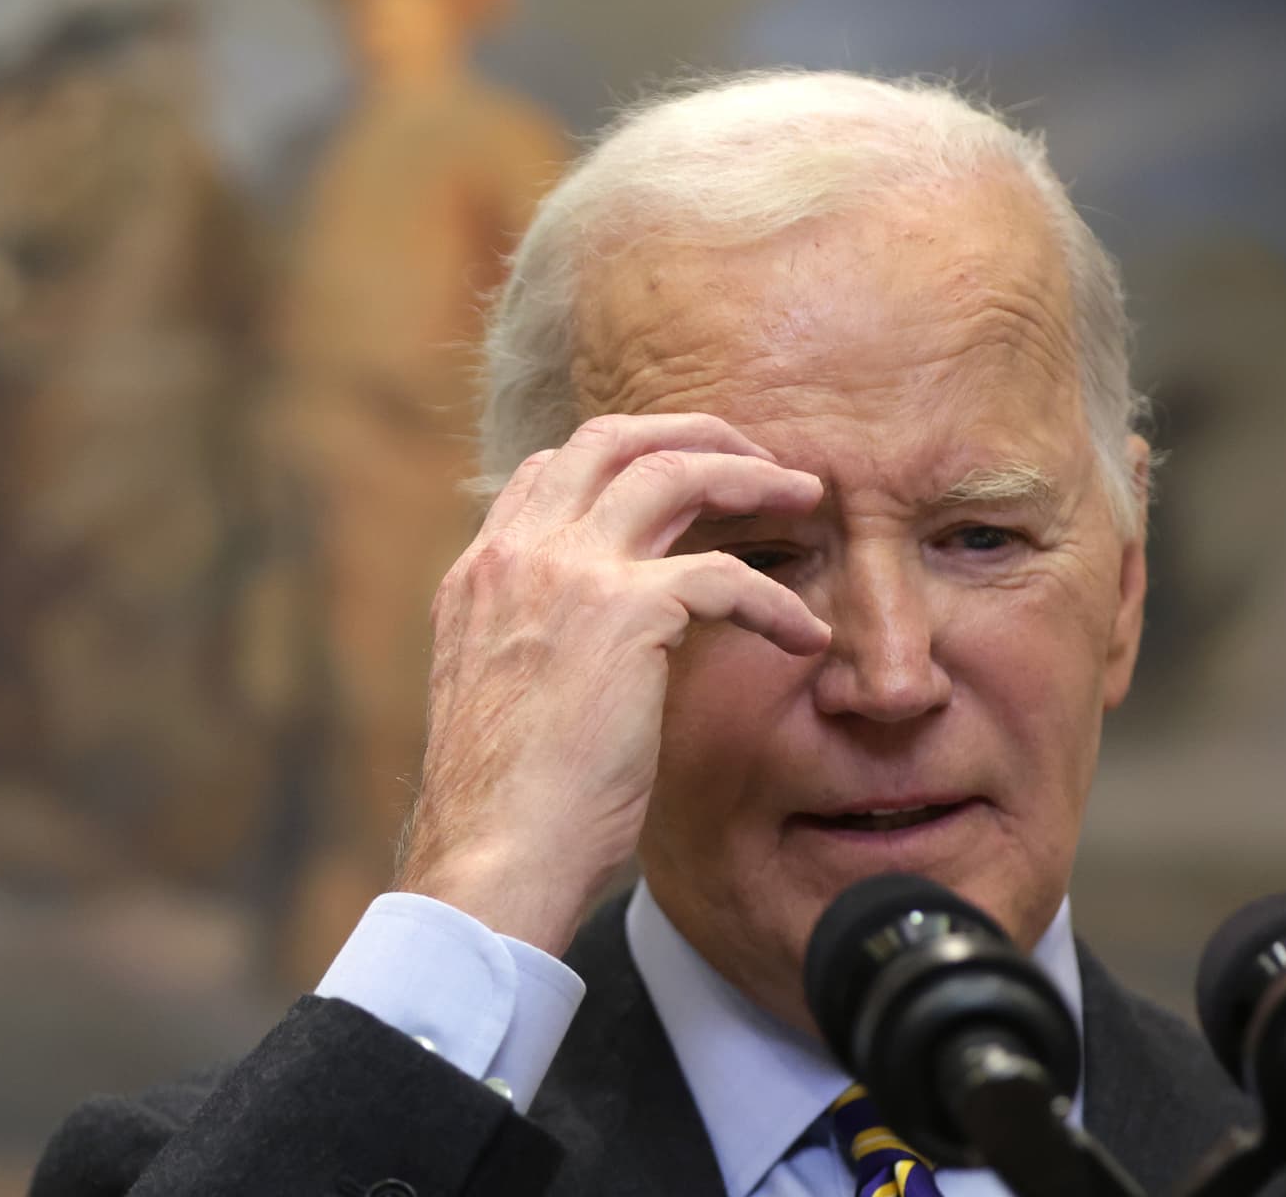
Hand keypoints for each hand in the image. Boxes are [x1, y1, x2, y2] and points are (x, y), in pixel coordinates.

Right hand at [396, 413, 830, 954]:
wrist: (496, 853)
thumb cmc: (506, 805)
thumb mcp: (503, 696)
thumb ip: (533, 642)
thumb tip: (591, 647)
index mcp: (480, 573)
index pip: (552, 472)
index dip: (624, 460)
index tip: (684, 479)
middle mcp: (515, 555)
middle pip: (611, 440)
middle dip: (692, 433)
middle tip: (754, 457)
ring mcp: (565, 574)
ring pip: (672, 474)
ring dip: (750, 476)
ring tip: (802, 497)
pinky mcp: (623, 612)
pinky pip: (725, 573)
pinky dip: (777, 598)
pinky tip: (805, 634)